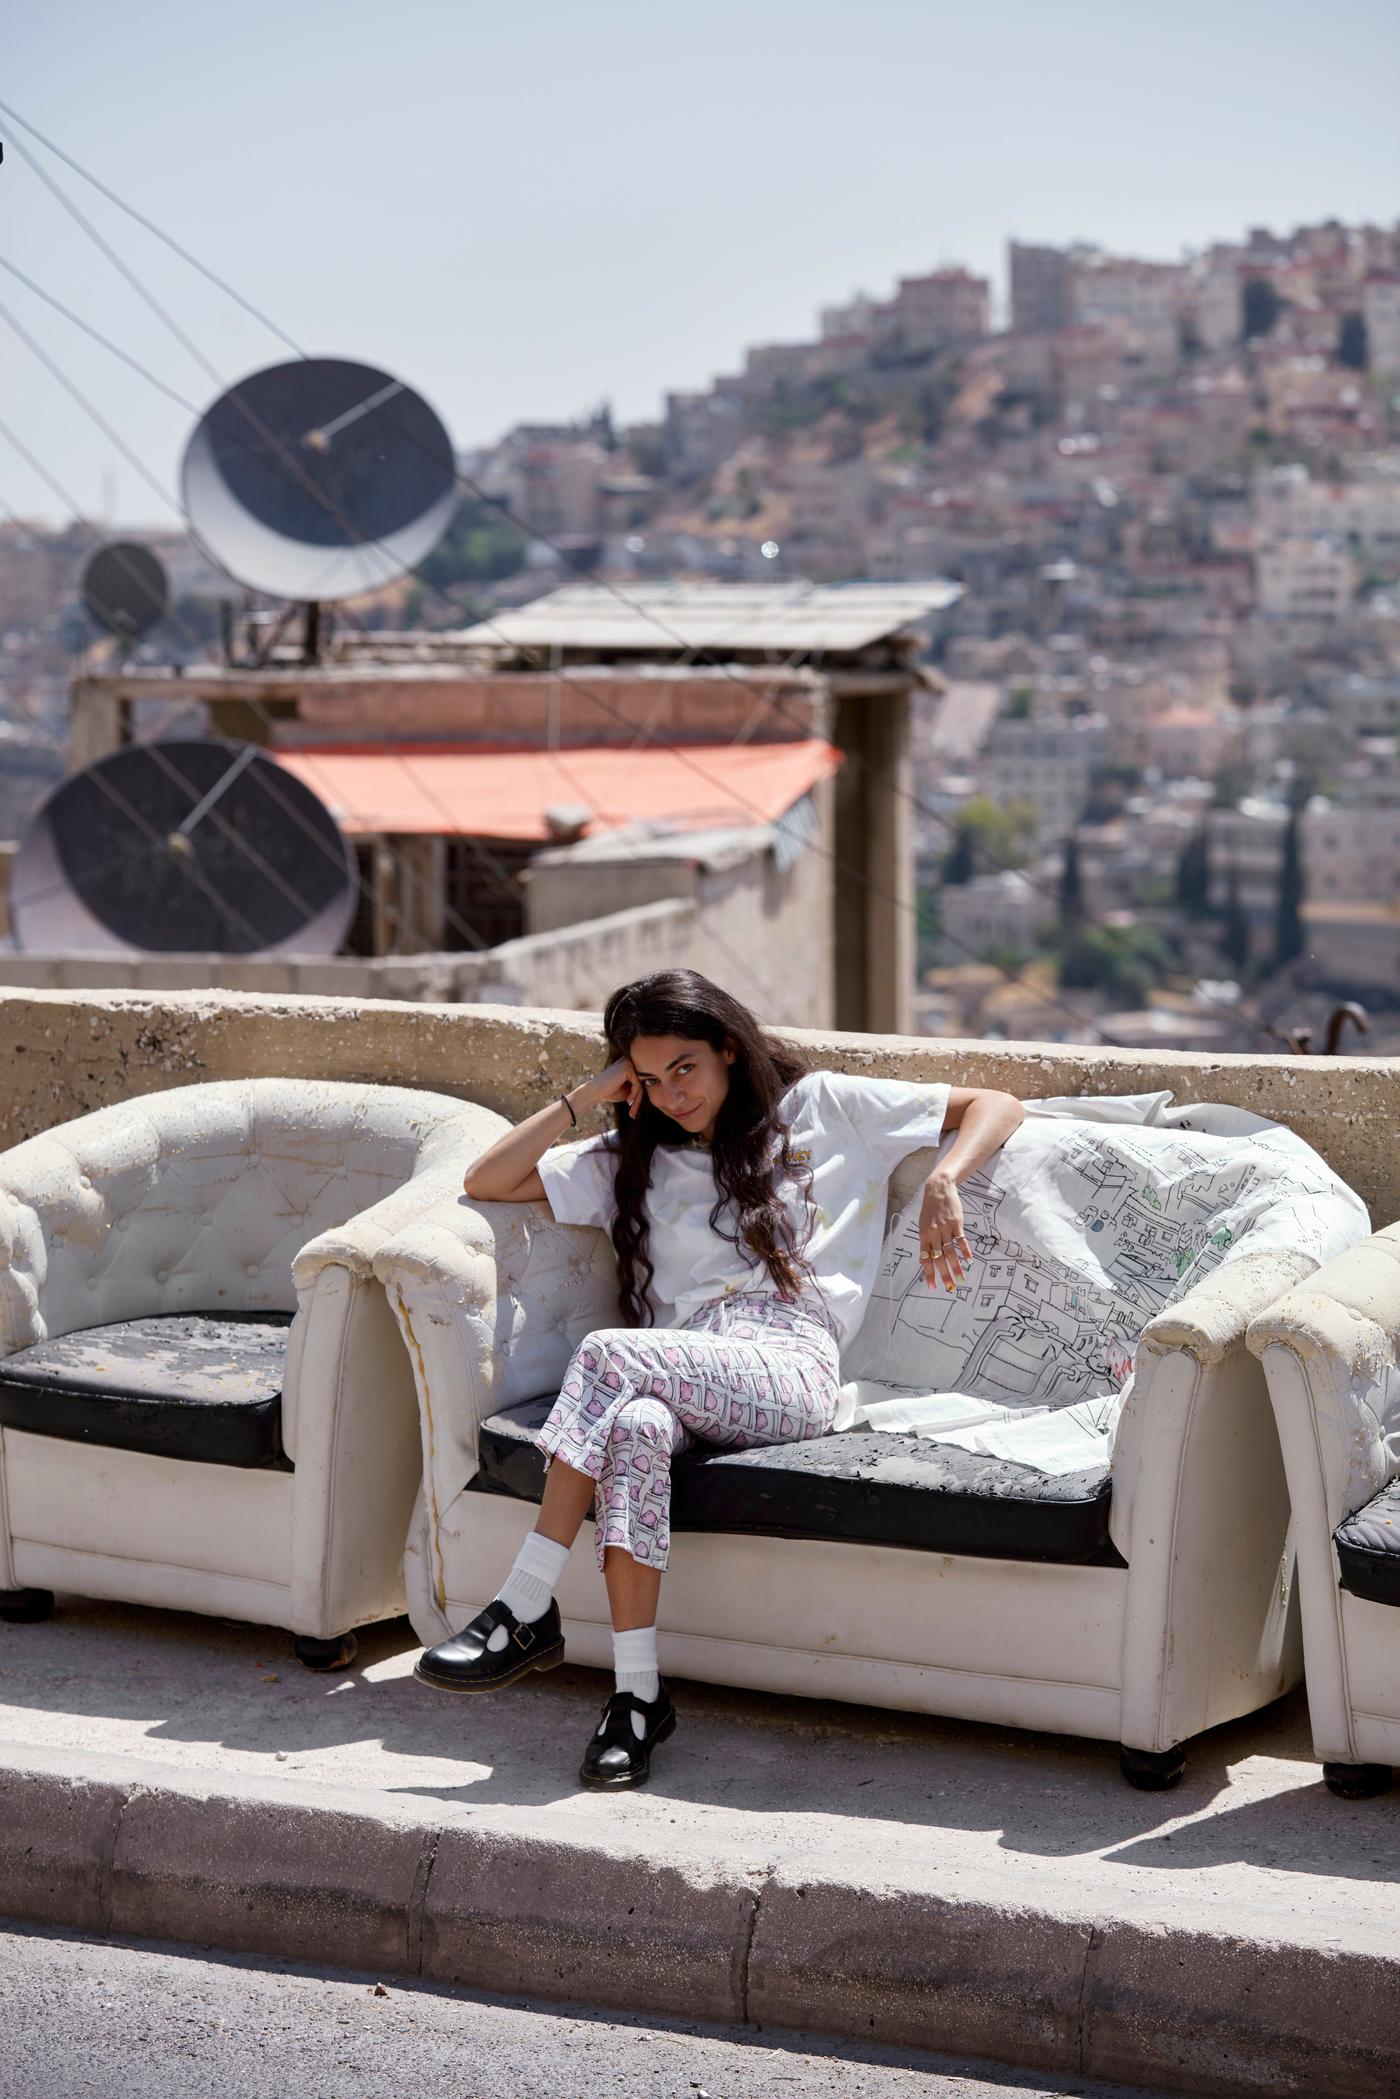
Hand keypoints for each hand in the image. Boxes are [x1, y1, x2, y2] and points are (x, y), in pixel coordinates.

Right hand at [577, 1055, 643, 1120]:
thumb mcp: (629, 1089)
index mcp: (632, 1064)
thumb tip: (657, 1089)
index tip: (634, 1108)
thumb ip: (639, 1086)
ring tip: (631, 1108)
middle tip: (634, 1112)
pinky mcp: (628, 1069)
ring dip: (638, 1098)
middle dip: (640, 1098)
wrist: (596, 1091)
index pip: (643, 1080)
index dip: (640, 1095)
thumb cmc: (611, 1091)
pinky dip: (635, 1094)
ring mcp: (629, 1063)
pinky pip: (638, 1084)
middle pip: (644, 1081)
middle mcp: (631, 1061)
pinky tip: (628, 1099)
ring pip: (642, 1084)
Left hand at [918, 1170, 971, 1291]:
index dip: (929, 1273)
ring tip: (960, 1278)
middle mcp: (933, 1234)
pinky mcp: (956, 1223)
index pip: (925, 1259)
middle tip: (949, 1287)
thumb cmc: (930, 1209)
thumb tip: (926, 1258)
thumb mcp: (923, 1224)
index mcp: (923, 1236)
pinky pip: (961, 1240)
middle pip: (938, 1258)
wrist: (938, 1189)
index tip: (933, 1286)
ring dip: (956, 1267)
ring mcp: (945, 1229)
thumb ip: (926, 1241)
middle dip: (944, 1274)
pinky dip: (965, 1251)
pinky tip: (969, 1260)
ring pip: (950, 1252)